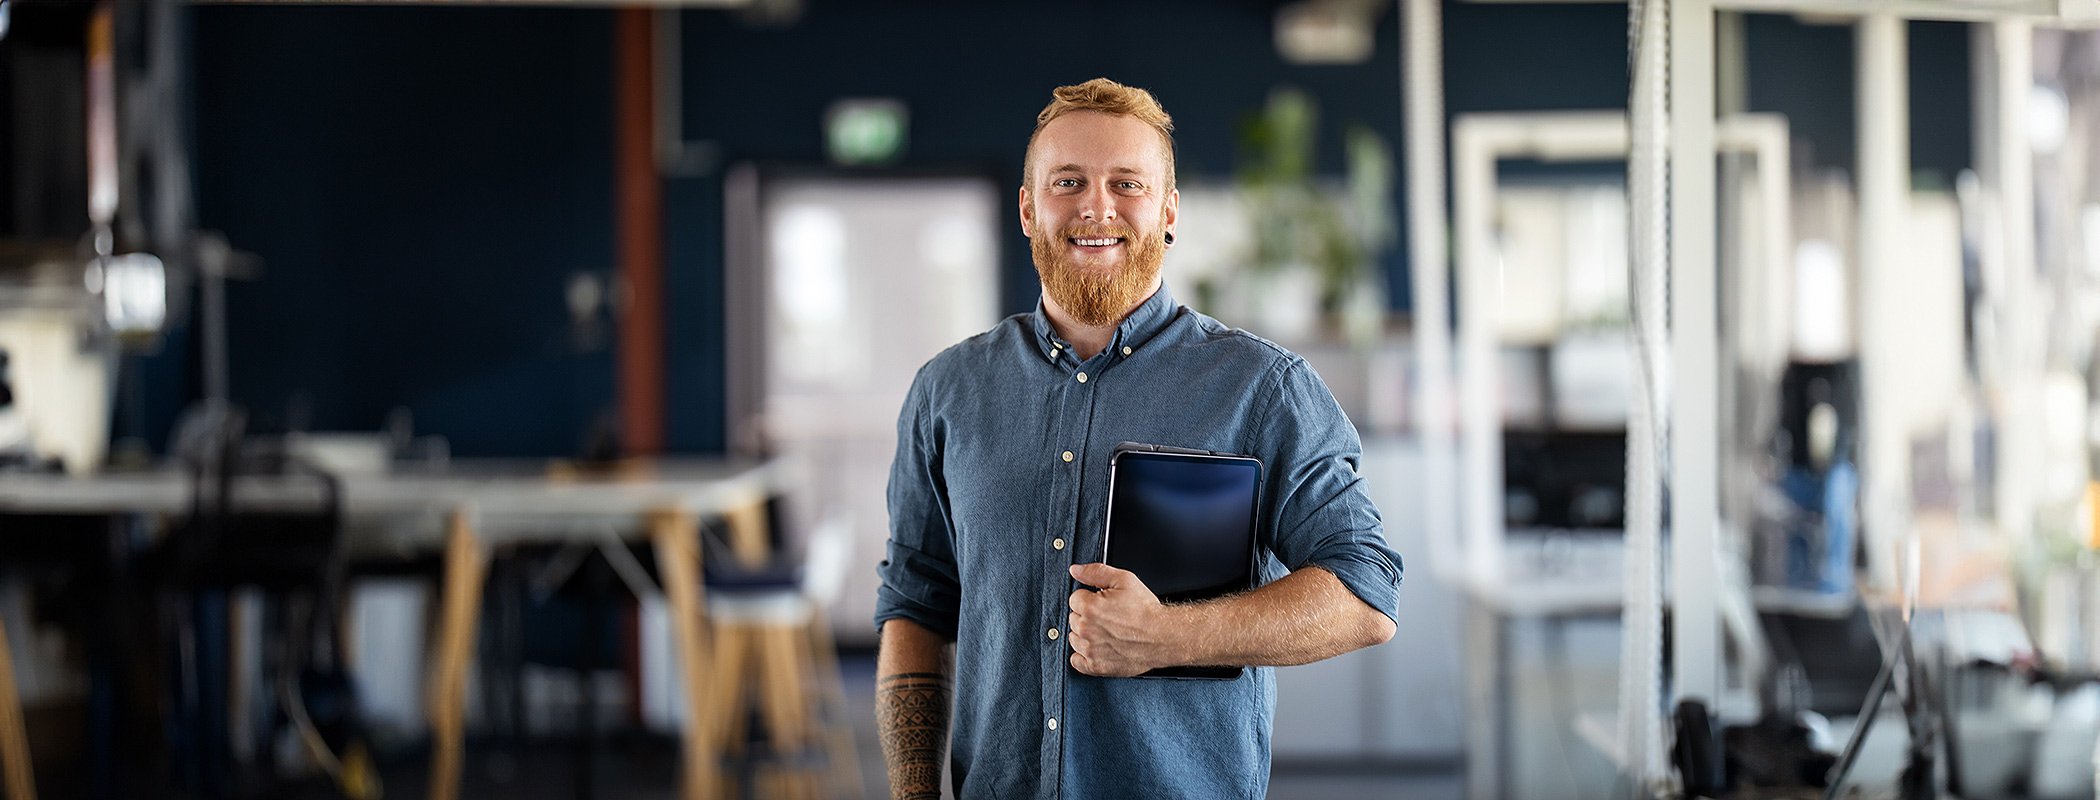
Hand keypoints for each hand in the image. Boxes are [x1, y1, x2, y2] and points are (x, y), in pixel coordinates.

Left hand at [1065, 562, 1178, 676]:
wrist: (1163, 636)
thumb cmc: (1146, 610)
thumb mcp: (1124, 580)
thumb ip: (1096, 572)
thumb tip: (1075, 570)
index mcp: (1090, 607)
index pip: (1075, 599)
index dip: (1089, 599)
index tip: (1102, 603)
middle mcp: (1086, 629)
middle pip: (1073, 619)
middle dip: (1086, 616)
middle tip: (1107, 617)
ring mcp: (1090, 649)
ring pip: (1074, 638)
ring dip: (1085, 635)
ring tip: (1106, 632)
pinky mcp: (1095, 666)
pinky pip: (1076, 661)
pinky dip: (1083, 655)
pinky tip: (1097, 648)